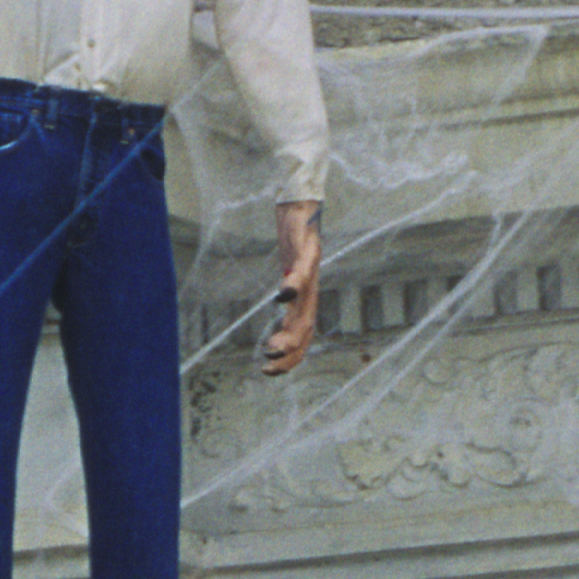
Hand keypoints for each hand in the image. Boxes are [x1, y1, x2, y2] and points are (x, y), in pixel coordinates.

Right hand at [262, 203, 321, 376]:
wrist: (302, 206)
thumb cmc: (294, 241)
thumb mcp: (290, 273)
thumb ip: (290, 293)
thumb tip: (281, 310)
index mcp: (305, 298)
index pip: (303, 337)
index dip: (291, 358)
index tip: (269, 372)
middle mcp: (311, 289)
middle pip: (305, 328)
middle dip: (289, 352)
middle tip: (267, 365)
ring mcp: (310, 270)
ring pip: (305, 306)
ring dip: (291, 329)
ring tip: (273, 346)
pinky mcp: (307, 248)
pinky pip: (303, 268)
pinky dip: (295, 283)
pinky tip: (283, 293)